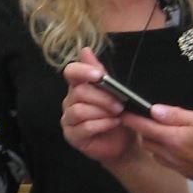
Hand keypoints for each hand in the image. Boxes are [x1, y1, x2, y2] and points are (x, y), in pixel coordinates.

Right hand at [60, 48, 135, 164]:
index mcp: (78, 87)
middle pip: (79, 92)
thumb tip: (85, 50)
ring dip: (102, 112)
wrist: (123, 143)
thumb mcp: (113, 92)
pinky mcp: (72, 136)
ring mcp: (68, 119)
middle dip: (102, 98)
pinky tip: (112, 124)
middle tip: (119, 105)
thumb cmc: (117, 115)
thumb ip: (99, 73)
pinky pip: (85, 127)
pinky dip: (102, 125)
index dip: (82, 71)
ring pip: (80, 110)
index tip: (98, 75)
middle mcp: (70, 102)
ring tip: (117, 116)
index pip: (71, 72)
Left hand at [127, 103, 192, 187]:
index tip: (124, 112)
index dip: (132, 119)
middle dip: (144, 130)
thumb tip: (156, 110)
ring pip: (155, 153)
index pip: (144, 128)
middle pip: (147, 141)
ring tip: (168, 131)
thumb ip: (177, 115)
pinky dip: (165, 152)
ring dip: (155, 142)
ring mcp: (178, 167)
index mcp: (175, 140)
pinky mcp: (186, 173)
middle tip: (153, 119)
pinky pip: (167, 162)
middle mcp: (172, 156)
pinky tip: (178, 145)